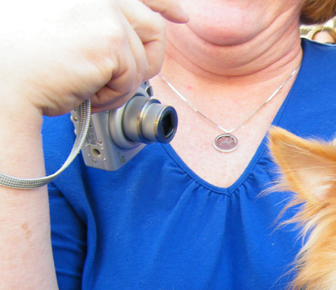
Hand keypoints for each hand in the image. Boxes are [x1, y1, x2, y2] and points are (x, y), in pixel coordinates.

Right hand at [2, 0, 188, 121]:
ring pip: (144, 58)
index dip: (164, 4)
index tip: (180, 15)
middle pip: (153, 27)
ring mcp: (104, 10)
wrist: (1, 82)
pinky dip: (113, 96)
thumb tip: (134, 31)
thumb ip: (95, 20)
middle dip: (146, 62)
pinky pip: (134, 78)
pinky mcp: (112, 37)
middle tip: (123, 81)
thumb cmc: (17, 60)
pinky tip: (85, 92)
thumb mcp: (59, 24)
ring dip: (122, 83)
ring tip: (88, 87)